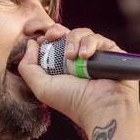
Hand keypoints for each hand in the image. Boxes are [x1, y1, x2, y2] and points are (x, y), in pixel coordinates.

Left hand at [14, 27, 139, 127]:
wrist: (101, 109)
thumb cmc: (72, 102)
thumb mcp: (41, 87)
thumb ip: (27, 66)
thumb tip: (31, 43)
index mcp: (62, 65)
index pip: (53, 41)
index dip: (46, 35)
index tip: (42, 38)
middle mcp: (79, 59)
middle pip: (66, 32)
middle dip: (57, 30)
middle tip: (52, 36)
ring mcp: (96, 55)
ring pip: (82, 32)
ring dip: (73, 39)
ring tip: (72, 56)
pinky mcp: (111, 52)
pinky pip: (98, 38)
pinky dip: (89, 43)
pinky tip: (85, 56)